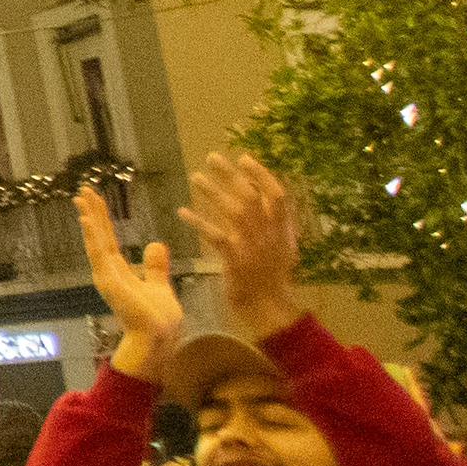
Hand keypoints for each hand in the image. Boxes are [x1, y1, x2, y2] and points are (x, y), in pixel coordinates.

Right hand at [81, 186, 186, 377]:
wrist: (159, 340)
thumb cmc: (159, 319)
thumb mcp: (160, 286)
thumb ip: (155, 267)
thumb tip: (155, 244)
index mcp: (121, 272)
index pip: (109, 240)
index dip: (102, 220)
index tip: (96, 200)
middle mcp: (109, 272)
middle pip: (99, 236)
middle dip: (92, 212)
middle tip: (84, 189)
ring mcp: (107, 276)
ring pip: (96, 240)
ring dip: (88, 218)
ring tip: (81, 197)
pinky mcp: (109, 281)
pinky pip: (99, 253)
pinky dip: (91, 236)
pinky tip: (87, 219)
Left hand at [187, 151, 304, 336]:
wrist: (269, 307)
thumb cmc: (272, 276)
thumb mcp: (282, 246)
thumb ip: (275, 222)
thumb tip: (265, 194)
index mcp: (283, 230)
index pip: (278, 195)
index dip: (262, 175)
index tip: (244, 158)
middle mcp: (271, 235)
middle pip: (252, 197)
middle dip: (232, 175)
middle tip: (212, 158)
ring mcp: (254, 248)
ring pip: (235, 212)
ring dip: (214, 192)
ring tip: (196, 177)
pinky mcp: (236, 261)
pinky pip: (216, 236)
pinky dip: (199, 222)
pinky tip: (183, 211)